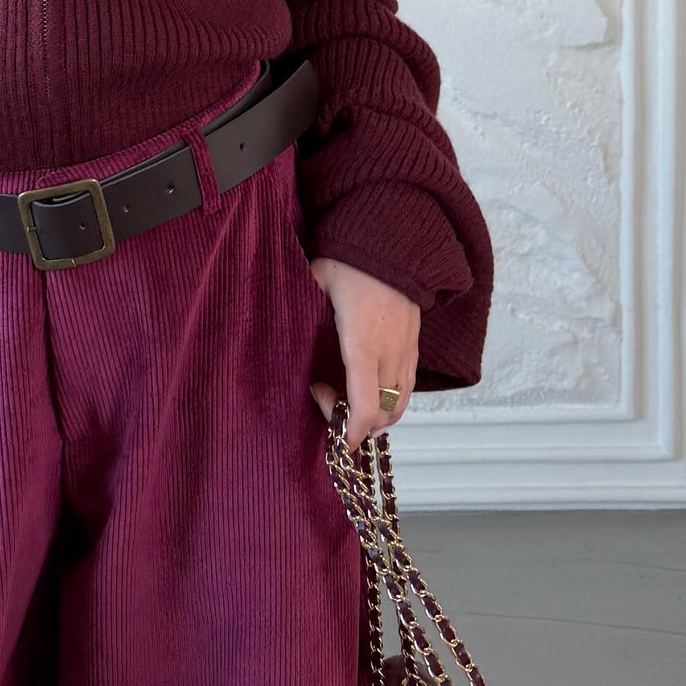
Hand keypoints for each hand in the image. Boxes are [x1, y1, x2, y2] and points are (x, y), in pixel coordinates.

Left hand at [306, 255, 417, 449]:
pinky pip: (408, 388)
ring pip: (399, 406)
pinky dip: (392, 402)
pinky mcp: (414, 345)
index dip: (353, 434)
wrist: (394, 241)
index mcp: (362, 343)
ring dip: (377, 418)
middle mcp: (389, 354)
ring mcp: (406, 351)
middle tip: (326, 401)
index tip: (337, 443)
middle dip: (355, 424)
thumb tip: (270, 313)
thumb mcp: (316, 279)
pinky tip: (369, 390)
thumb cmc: (352, 259)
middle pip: (382, 415)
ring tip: (348, 403)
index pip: (366, 407)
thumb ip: (297, 302)